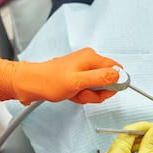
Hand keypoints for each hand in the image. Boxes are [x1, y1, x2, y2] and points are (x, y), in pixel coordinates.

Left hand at [0, 47, 120, 104]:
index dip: (114, 83)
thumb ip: (101, 78)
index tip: (106, 92)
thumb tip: (120, 75)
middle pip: (108, 80)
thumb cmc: (50, 82)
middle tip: (84, 93)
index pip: (116, 69)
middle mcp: (89, 60)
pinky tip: (73, 94)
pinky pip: (89, 88)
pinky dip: (82, 94)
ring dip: (89, 95)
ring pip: (98, 86)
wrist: (32, 84)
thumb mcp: (78, 82)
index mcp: (91, 57)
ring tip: (76, 93)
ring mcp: (84, 68)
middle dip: (98, 92)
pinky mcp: (79, 75)